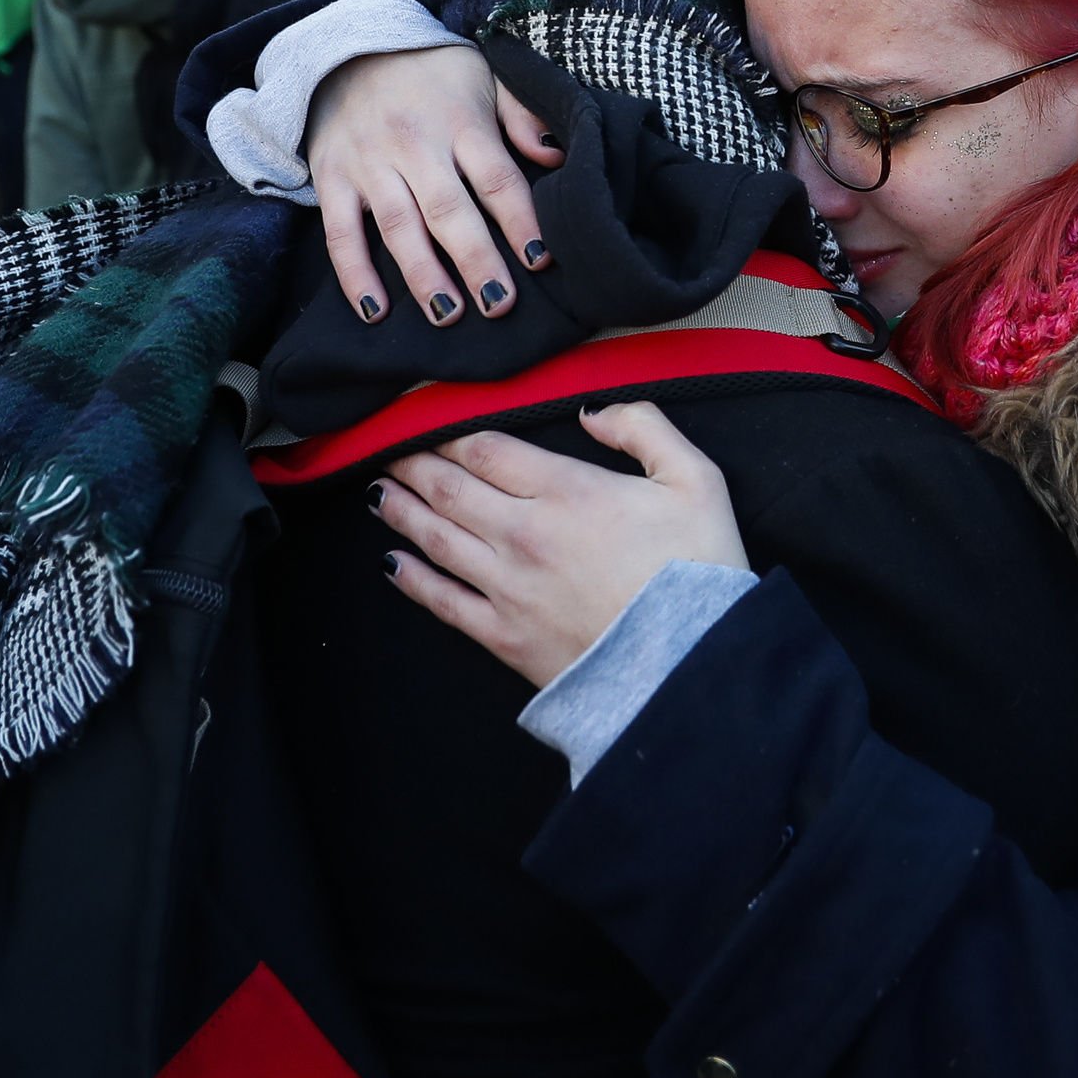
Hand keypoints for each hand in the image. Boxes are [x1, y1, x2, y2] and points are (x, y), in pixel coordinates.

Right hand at [307, 44, 562, 325]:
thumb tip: (556, 154)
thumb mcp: (484, 76)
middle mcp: (414, 144)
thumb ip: (521, 115)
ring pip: (398, 226)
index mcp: (460, 121)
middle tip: (499, 303)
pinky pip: (340, 233)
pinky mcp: (332, 178)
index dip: (520, 220)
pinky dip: (354, 275)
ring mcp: (369, 163)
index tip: (540, 260)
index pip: (497, 178)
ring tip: (449, 314)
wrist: (347, 47)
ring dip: (423, 274)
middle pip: (449, 210)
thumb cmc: (431, 73)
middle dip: (476, 259)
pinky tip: (376, 310)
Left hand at [373, 404, 746, 687]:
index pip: (487, 449)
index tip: (429, 422)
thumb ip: (644, 427)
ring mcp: (507, 587)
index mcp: (566, 490)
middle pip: (450, 488)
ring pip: (437, 538)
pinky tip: (392, 563)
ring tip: (380, 493)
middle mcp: (524, 534)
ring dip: (402, 511)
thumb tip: (592, 412)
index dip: (452, 432)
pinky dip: (412, 579)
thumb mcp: (696, 479)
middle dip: (415, 464)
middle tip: (390, 450)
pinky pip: (443, 602)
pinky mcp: (504, 635)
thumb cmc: (697, 571)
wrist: (690, 666)